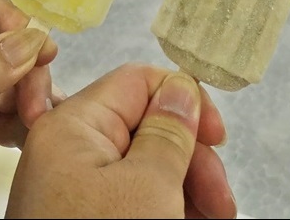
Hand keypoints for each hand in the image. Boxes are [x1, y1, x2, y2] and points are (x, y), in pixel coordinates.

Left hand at [0, 0, 59, 217]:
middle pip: (6, 38)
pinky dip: (31, 120)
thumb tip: (28, 38)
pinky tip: (29, 138)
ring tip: (32, 126)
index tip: (32, 51)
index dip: (9, 17)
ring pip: (18, 73)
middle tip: (33, 106)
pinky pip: (18, 108)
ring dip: (33, 95)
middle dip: (28, 66)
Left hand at [6, 63, 235, 218]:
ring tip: (214, 219)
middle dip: (192, 159)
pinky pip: (132, 200)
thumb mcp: (148, 186)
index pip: (136, 83)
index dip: (183, 100)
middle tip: (221, 200)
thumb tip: (181, 89)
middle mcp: (67, 153)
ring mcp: (74, 191)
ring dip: (186, 190)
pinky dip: (166, 209)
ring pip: (145, 169)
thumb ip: (169, 131)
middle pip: (145, 128)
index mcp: (71, 127)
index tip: (218, 136)